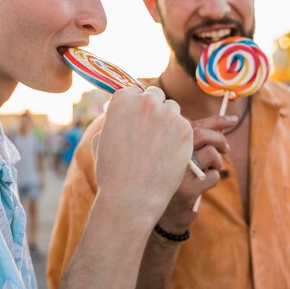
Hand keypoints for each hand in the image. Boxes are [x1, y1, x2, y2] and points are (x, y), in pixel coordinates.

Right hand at [94, 86, 193, 228]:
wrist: (131, 197)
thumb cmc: (112, 171)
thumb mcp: (102, 139)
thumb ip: (116, 120)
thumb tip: (124, 114)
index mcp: (122, 99)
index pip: (134, 91)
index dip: (136, 105)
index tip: (137, 118)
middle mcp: (146, 102)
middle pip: (156, 96)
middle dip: (154, 109)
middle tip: (151, 131)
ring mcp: (168, 115)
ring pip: (173, 110)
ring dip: (169, 122)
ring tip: (162, 146)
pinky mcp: (187, 130)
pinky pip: (186, 127)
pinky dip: (181, 139)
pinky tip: (172, 155)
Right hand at [156, 115, 236, 231]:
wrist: (166, 215)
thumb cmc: (178, 180)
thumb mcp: (184, 158)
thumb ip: (199, 140)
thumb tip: (226, 121)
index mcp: (167, 144)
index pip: (193, 125)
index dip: (216, 121)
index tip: (233, 120)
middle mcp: (168, 155)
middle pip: (202, 135)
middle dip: (220, 140)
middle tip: (226, 149)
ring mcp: (176, 172)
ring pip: (210, 155)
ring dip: (217, 163)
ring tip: (209, 171)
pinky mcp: (186, 190)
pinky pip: (213, 176)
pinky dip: (214, 179)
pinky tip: (203, 186)